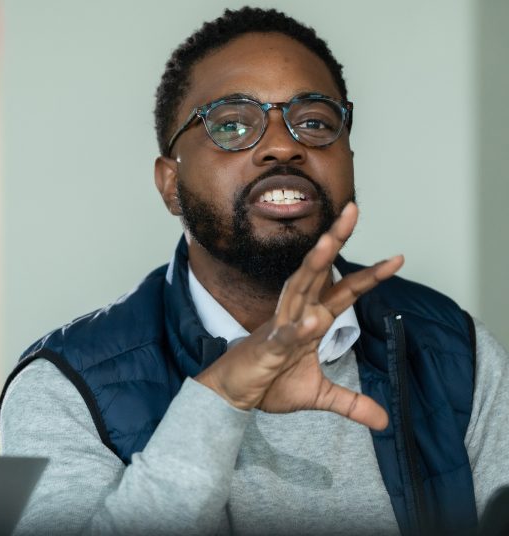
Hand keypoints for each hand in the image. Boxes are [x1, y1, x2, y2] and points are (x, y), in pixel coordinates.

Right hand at [195, 202, 402, 430]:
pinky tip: (311, 322)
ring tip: (329, 242)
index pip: (345, 292)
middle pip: (320, 272)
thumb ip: (350, 402)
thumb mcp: (319, 395)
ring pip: (298, 290)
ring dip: (314, 266)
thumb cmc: (270, 383)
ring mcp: (281, 327)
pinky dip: (296, 330)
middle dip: (335, 241)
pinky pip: (284, 336)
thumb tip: (383, 420)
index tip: (397, 258)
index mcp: (311, 319)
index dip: (370, 276)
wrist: (234, 395)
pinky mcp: (267, 348)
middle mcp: (297, 313)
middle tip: (353, 211)